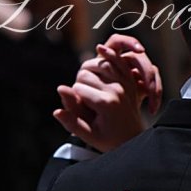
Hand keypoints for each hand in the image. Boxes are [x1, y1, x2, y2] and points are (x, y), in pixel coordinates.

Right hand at [54, 35, 161, 151]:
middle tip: (82, 99)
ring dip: (89, 70)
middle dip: (79, 83)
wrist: (132, 139)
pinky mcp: (129, 81)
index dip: (72, 96)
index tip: (78, 109)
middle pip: (86, 74)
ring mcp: (125, 84)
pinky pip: (118, 62)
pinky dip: (109, 55)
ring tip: (86, 83)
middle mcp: (116, 90)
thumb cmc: (108, 140)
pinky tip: (100, 50)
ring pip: (99, 65)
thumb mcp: (88, 135)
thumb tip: (58, 99)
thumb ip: (71, 120)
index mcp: (106, 103)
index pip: (77, 87)